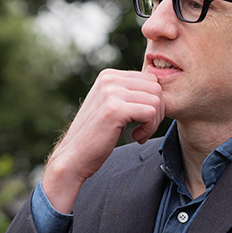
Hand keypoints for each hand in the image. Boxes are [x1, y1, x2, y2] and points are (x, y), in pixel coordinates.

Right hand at [42, 69, 163, 213]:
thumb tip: (158, 89)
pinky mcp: (115, 110)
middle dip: (157, 111)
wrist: (74, 157)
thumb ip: (128, 94)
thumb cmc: (95, 136)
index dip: (154, 101)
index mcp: (108, 75)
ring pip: (156, 101)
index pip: (150, 79)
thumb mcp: (110, 106)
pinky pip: (150, 113)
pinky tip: (136, 137)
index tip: (142, 120)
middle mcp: (109, 79)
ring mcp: (111, 93)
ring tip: (139, 134)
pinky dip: (149, 129)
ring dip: (153, 122)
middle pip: (156, 88)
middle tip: (145, 128)